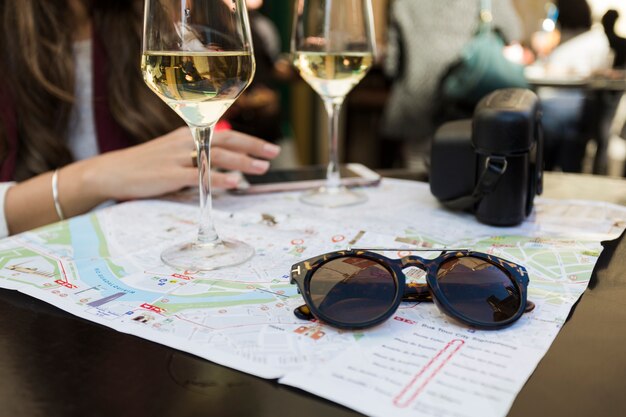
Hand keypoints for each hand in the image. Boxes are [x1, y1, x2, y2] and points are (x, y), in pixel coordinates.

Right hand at [83, 127, 280, 200]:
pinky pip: (198, 175)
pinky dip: (218, 178)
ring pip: (215, 156)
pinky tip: (235, 183)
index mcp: (188, 134)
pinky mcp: (168, 175)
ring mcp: (177, 157)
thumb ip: (197, 157)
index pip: (225, 133)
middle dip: (253, 146)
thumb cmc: (145, 165)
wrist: (111, 171)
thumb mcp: (172, 154)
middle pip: (226, 140)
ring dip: (241, 162)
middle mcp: (185, 141)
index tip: (269, 148)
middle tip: (274, 154)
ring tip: (262, 168)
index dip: (249, 140)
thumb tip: (225, 168)